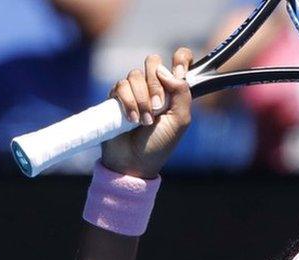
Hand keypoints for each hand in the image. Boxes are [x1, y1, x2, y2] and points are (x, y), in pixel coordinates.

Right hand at [101, 48, 194, 178]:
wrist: (134, 161)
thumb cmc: (160, 143)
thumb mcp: (180, 120)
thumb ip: (181, 93)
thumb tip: (166, 71)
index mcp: (174, 90)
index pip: (180, 60)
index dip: (181, 59)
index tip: (180, 71)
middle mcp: (154, 86)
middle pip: (153, 62)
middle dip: (155, 84)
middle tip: (158, 106)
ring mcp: (134, 90)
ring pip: (135, 75)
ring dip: (141, 99)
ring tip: (144, 121)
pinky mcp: (116, 97)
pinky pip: (120, 85)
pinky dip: (128, 102)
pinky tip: (132, 119)